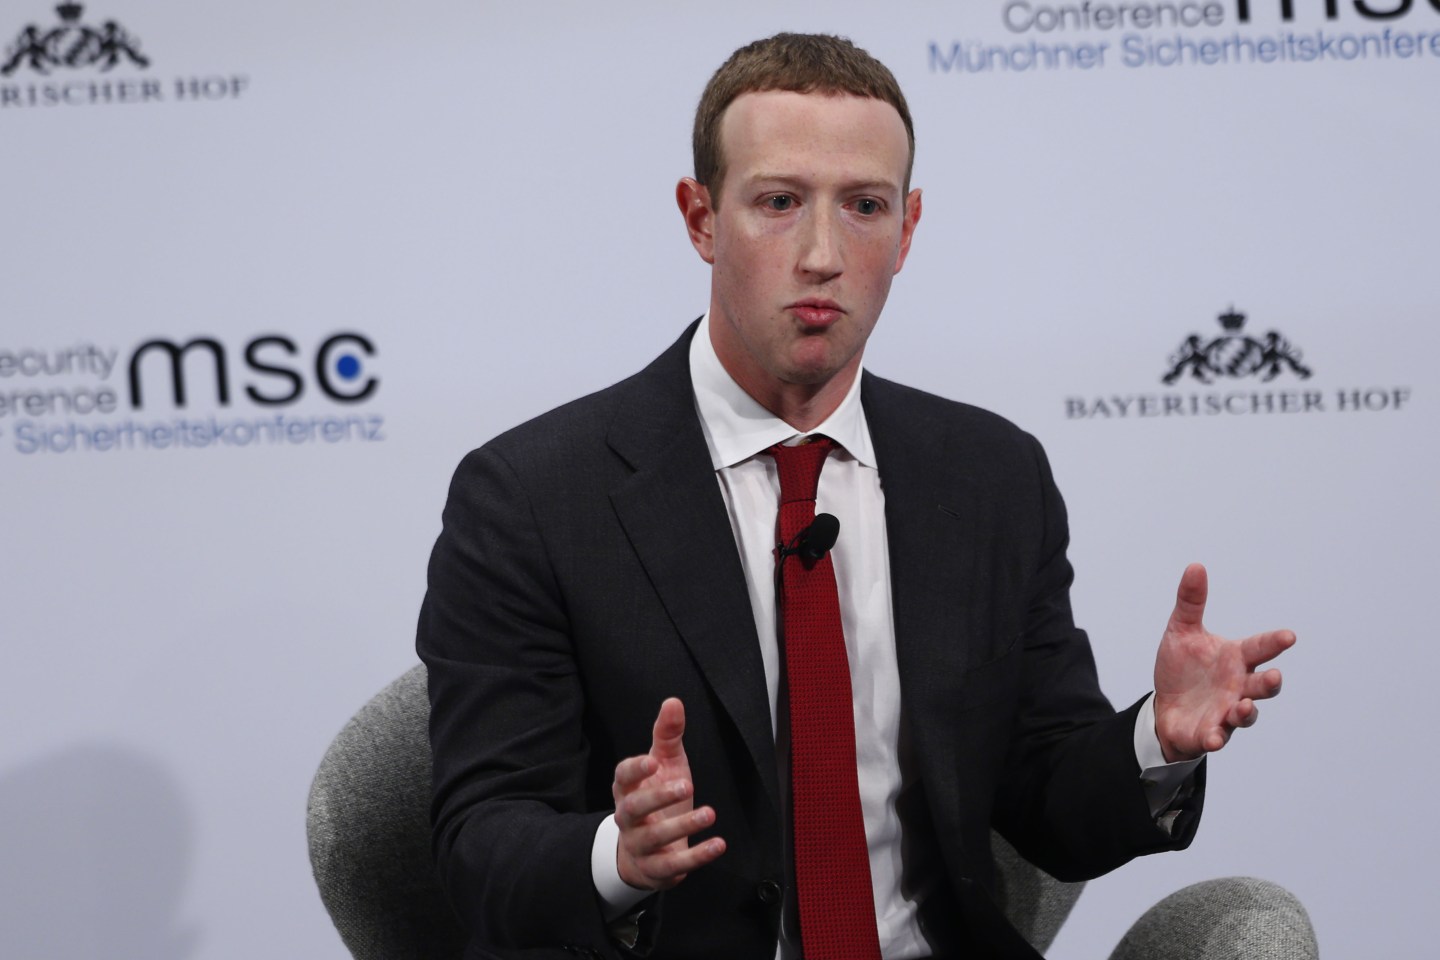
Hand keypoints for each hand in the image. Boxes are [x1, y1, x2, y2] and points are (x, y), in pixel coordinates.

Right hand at [611, 698, 725, 890]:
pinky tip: (718, 844)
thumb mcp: (665, 764)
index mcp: (627, 789)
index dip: (635, 769)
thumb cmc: (656, 799)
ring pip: (654, 838)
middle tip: (687, 785)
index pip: (623, 777)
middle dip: (658, 797)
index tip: (653, 760)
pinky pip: (674, 865)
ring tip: (710, 813)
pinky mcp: (657, 869)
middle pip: (634, 808)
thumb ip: (667, 735)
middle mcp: (627, 818)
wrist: (645, 852)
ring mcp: (640, 845)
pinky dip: (697, 856)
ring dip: (683, 826)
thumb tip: (673, 702)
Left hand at [1153, 564, 1295, 762]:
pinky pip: (1217, 737)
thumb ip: (1191, 602)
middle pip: (1262, 685)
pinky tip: (1212, 737)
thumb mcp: (1181, 631)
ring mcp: (1227, 712)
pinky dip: (1216, 737)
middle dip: (1270, 683)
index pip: (1259, 648)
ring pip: (1246, 714)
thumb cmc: (1181, 668)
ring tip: (1242, 707)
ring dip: (1247, 712)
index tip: (1289, 636)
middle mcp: (1238, 686)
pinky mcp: (1210, 733)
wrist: (1165, 707)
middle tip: (1273, 676)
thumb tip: (1196, 566)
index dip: (1274, 642)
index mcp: (1235, 658)